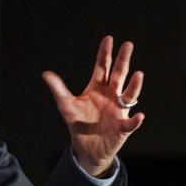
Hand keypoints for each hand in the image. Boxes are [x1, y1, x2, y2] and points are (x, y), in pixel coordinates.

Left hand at [41, 36, 144, 176]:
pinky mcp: (122, 127)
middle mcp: (111, 96)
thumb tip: (46, 73)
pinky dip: (135, 120)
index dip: (105, 54)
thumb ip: (58, 89)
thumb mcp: (65, 104)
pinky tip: (139, 115)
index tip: (108, 38)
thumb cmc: (78, 122)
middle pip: (118, 75)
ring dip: (134, 86)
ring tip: (138, 74)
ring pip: (129, 95)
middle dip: (122, 60)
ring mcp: (119, 110)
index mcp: (97, 89)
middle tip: (128, 44)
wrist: (87, 146)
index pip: (102, 67)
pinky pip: (131, 123)